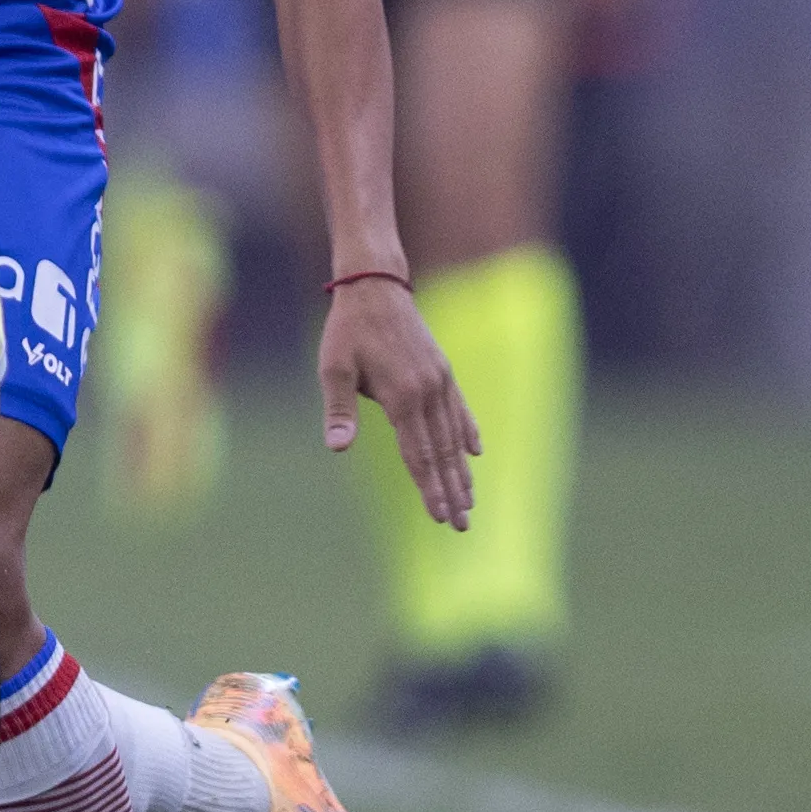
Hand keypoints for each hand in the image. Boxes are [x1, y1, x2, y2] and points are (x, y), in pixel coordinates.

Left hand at [319, 275, 477, 529]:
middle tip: (462, 526)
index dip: (429, 489)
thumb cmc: (348, 329)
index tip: (440, 517)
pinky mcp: (443, 370)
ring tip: (471, 500)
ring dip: (462, 470)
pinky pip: (460, 409)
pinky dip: (468, 432)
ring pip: (454, 435)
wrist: (375, 285)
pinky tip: (476, 452)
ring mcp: (440, 381)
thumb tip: (336, 448)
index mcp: (402, 397)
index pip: (417, 455)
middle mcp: (428, 392)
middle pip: (441, 453)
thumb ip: (339, 409)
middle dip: (452, 492)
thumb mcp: (334, 368)